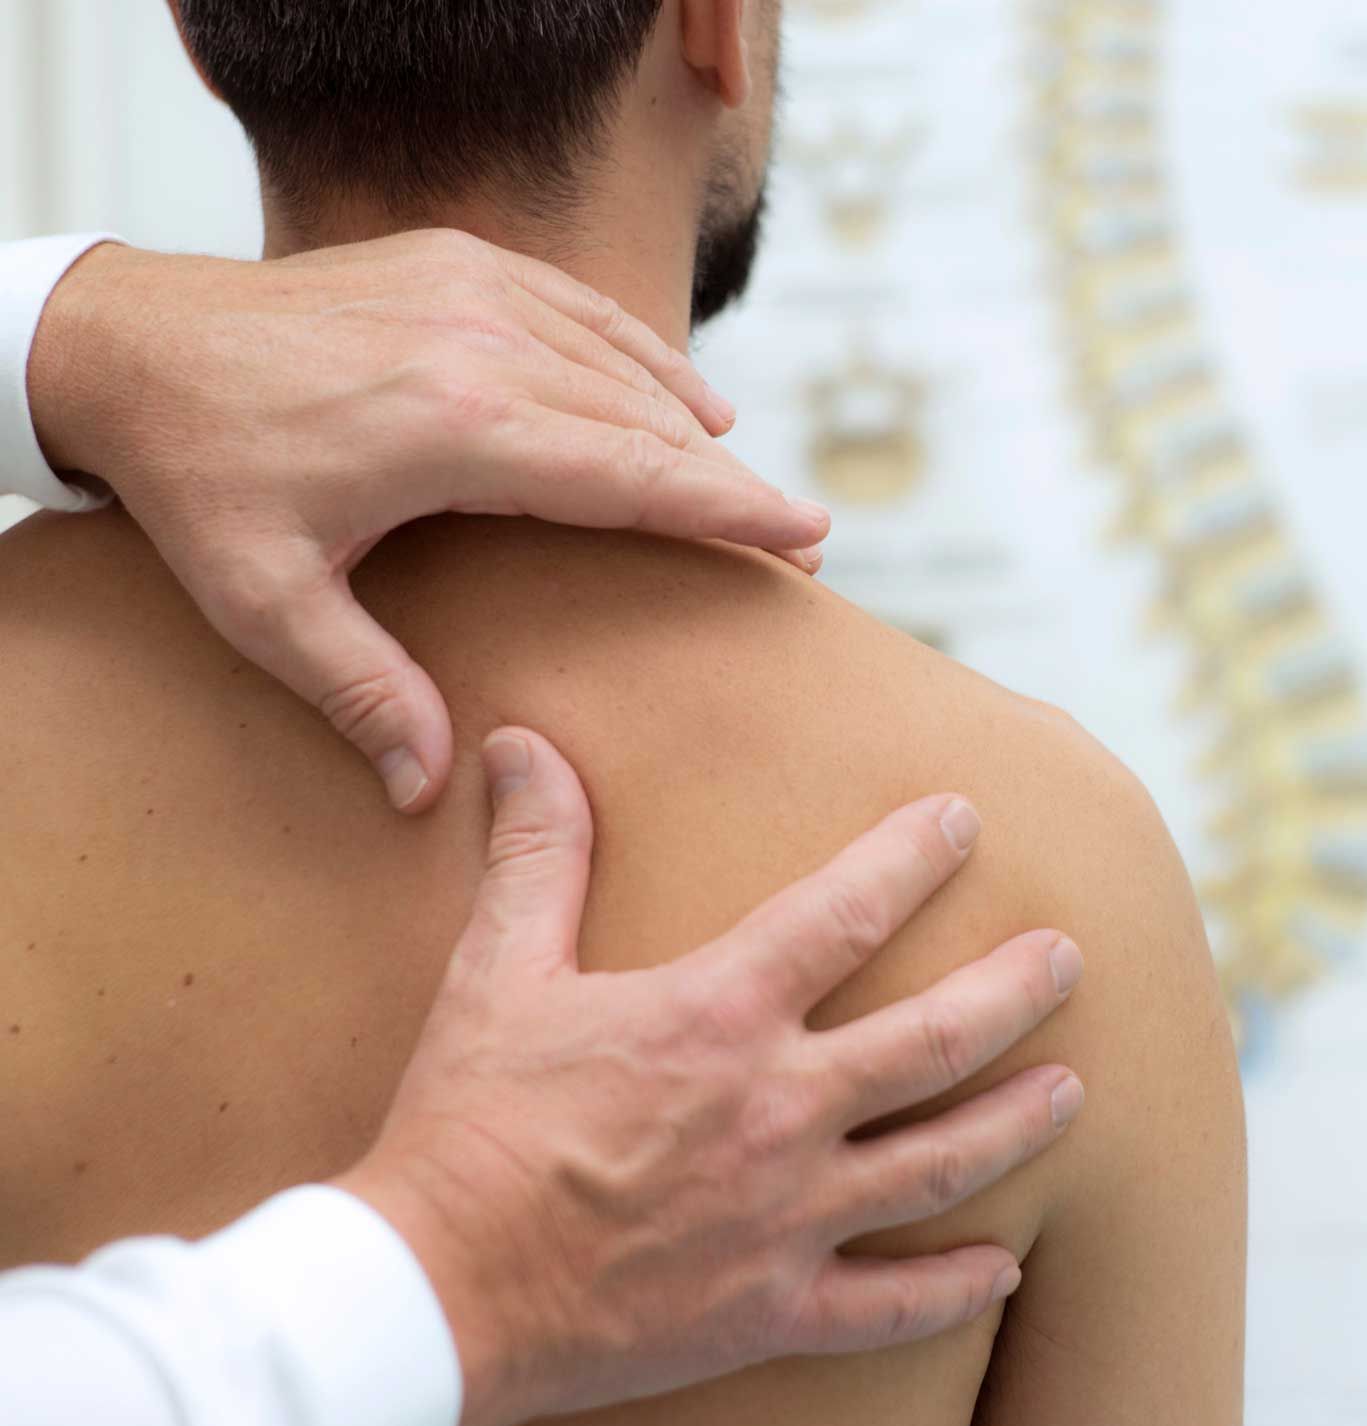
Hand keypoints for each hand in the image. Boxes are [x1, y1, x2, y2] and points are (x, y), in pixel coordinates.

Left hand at [26, 233, 830, 811]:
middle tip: (797, 532)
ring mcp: (473, 290)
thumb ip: (358, 689)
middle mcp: (484, 343)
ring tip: (746, 480)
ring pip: (623, 363)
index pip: (631, 473)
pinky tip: (683, 390)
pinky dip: (642, 354)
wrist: (129, 343)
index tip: (805, 535)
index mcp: (457, 425)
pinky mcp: (456, 264)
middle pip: (647, 421)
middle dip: (728, 481)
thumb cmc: (197, 474)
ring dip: (693, 423)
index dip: (726, 509)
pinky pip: (580, 310)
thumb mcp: (263, 601)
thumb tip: (427, 787)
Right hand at [338, 728, 1084, 1425]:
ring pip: (942, 1162)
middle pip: (933, 1039)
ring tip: (1072, 1092)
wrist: (436, 1288)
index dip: (911, 855)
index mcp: (717, 1014)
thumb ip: (537, 853)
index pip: (842, 911)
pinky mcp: (771, 1306)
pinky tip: (1005, 1267)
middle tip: (1068, 957)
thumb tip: (520, 743)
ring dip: (1017, 1123)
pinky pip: (891, 1304)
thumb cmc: (469, 1120)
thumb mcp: (498, 970)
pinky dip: (954, 1288)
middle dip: (1013, 989)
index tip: (961, 817)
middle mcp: (776, 1107)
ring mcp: (786, 1214)